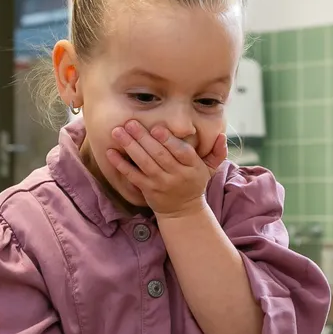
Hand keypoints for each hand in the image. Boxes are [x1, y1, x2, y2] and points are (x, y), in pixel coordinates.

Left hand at [107, 121, 226, 217]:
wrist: (183, 211)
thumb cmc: (194, 183)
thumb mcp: (210, 169)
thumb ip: (217, 152)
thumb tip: (222, 136)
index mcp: (192, 167)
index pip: (182, 152)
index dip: (169, 141)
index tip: (157, 128)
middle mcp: (176, 175)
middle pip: (159, 155)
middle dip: (144, 138)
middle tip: (130, 123)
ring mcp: (160, 183)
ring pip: (144, 163)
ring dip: (130, 146)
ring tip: (118, 132)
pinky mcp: (147, 190)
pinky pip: (132, 176)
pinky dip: (121, 164)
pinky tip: (110, 152)